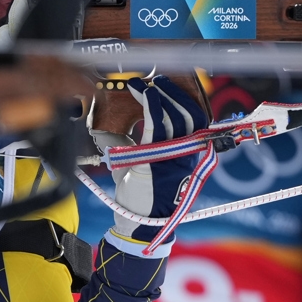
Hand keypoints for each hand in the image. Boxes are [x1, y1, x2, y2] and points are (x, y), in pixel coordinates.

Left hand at [91, 76, 207, 245]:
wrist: (136, 222)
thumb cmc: (138, 193)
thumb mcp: (139, 162)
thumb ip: (129, 141)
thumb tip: (104, 120)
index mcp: (190, 154)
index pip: (198, 120)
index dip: (186, 99)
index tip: (170, 85)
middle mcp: (188, 155)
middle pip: (191, 115)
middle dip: (175, 92)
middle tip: (158, 79)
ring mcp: (175, 159)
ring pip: (176, 118)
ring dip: (162, 96)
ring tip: (147, 84)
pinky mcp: (156, 163)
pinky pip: (157, 129)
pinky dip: (152, 107)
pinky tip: (143, 94)